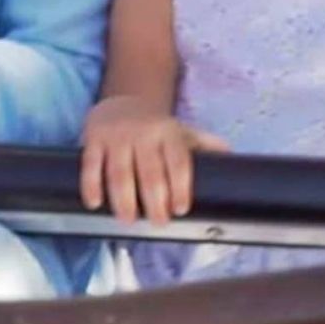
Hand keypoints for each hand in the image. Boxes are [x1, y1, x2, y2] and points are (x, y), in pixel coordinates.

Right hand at [80, 96, 227, 224]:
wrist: (122, 101)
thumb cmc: (156, 127)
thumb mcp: (182, 131)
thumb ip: (204, 143)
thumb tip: (232, 156)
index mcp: (168, 133)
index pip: (178, 162)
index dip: (180, 187)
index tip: (180, 209)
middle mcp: (143, 134)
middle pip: (150, 172)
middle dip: (154, 201)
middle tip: (157, 222)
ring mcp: (117, 136)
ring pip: (120, 172)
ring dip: (123, 199)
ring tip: (128, 220)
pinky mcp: (94, 139)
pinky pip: (91, 165)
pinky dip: (91, 185)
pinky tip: (96, 204)